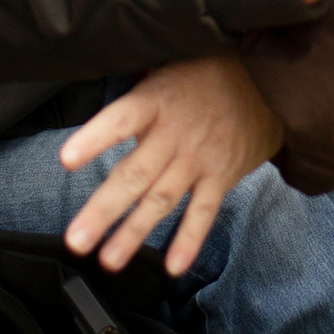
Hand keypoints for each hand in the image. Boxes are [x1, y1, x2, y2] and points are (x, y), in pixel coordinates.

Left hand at [60, 54, 284, 274]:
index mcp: (156, 102)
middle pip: (134, 175)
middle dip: (103, 210)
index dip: (94, 138)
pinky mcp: (221, 175)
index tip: (66, 160)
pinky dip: (189, 239)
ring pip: (161, 200)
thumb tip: (97, 116)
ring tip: (108, 259)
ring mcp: (198, 158)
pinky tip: (173, 265)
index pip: (120, 119)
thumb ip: (137, 97)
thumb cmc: (208, 74)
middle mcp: (175, 134)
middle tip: (76, 240)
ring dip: (133, 233)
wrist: (267, 80)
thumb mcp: (168, 68)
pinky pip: (203, 212)